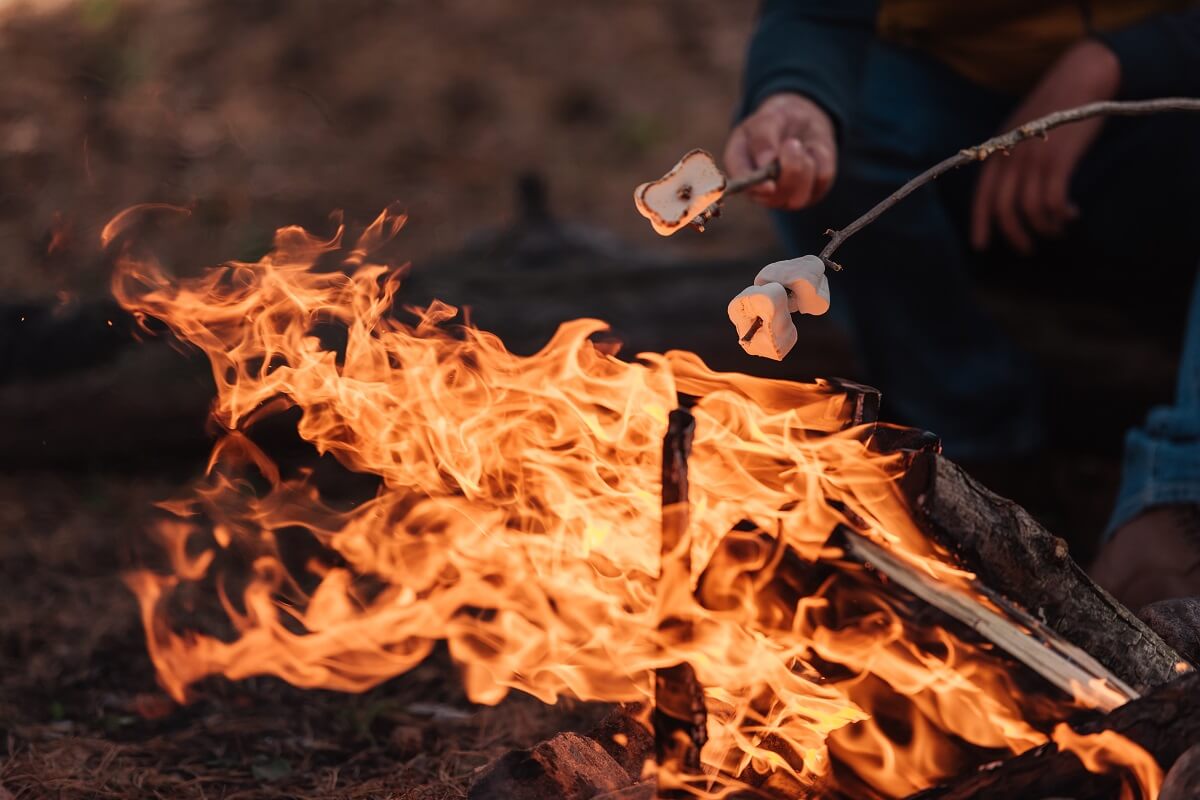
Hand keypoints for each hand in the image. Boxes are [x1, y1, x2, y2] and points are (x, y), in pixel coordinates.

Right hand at [723, 93, 836, 209]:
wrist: (802, 119)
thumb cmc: (776, 121)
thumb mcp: (766, 119)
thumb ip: (762, 138)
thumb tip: (766, 161)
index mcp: (740, 169)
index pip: (743, 185)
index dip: (755, 189)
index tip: (770, 186)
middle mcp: (761, 191)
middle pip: (775, 197)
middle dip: (787, 170)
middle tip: (791, 143)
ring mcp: (788, 196)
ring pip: (799, 196)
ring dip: (804, 165)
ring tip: (797, 144)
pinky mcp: (813, 191)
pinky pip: (822, 179)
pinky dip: (819, 158)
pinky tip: (811, 150)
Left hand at [971, 40, 1120, 253]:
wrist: (1081, 78)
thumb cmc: (1052, 106)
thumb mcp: (1019, 128)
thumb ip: (1009, 155)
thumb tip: (1008, 188)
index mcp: (997, 150)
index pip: (982, 195)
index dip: (979, 223)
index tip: (980, 246)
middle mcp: (1011, 157)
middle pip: (1004, 209)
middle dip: (1014, 235)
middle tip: (1027, 249)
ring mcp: (1034, 159)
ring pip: (1030, 210)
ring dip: (1044, 227)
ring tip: (1057, 229)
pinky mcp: (1059, 160)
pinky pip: (1053, 201)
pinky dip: (1060, 215)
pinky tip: (1070, 214)